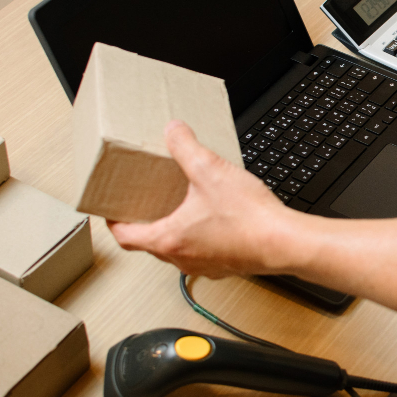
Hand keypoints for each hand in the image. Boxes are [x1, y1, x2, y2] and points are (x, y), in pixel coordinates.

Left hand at [108, 120, 299, 277]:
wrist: (284, 242)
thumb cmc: (249, 219)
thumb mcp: (210, 171)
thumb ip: (186, 147)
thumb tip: (174, 131)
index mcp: (169, 240)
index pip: (125, 237)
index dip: (114, 222)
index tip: (111, 211)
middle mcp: (183, 259)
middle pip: (150, 245)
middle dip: (144, 224)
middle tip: (145, 204)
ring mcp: (205, 266)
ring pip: (176, 251)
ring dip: (173, 232)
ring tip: (180, 207)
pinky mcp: (225, 266)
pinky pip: (202, 253)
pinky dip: (198, 237)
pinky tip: (214, 218)